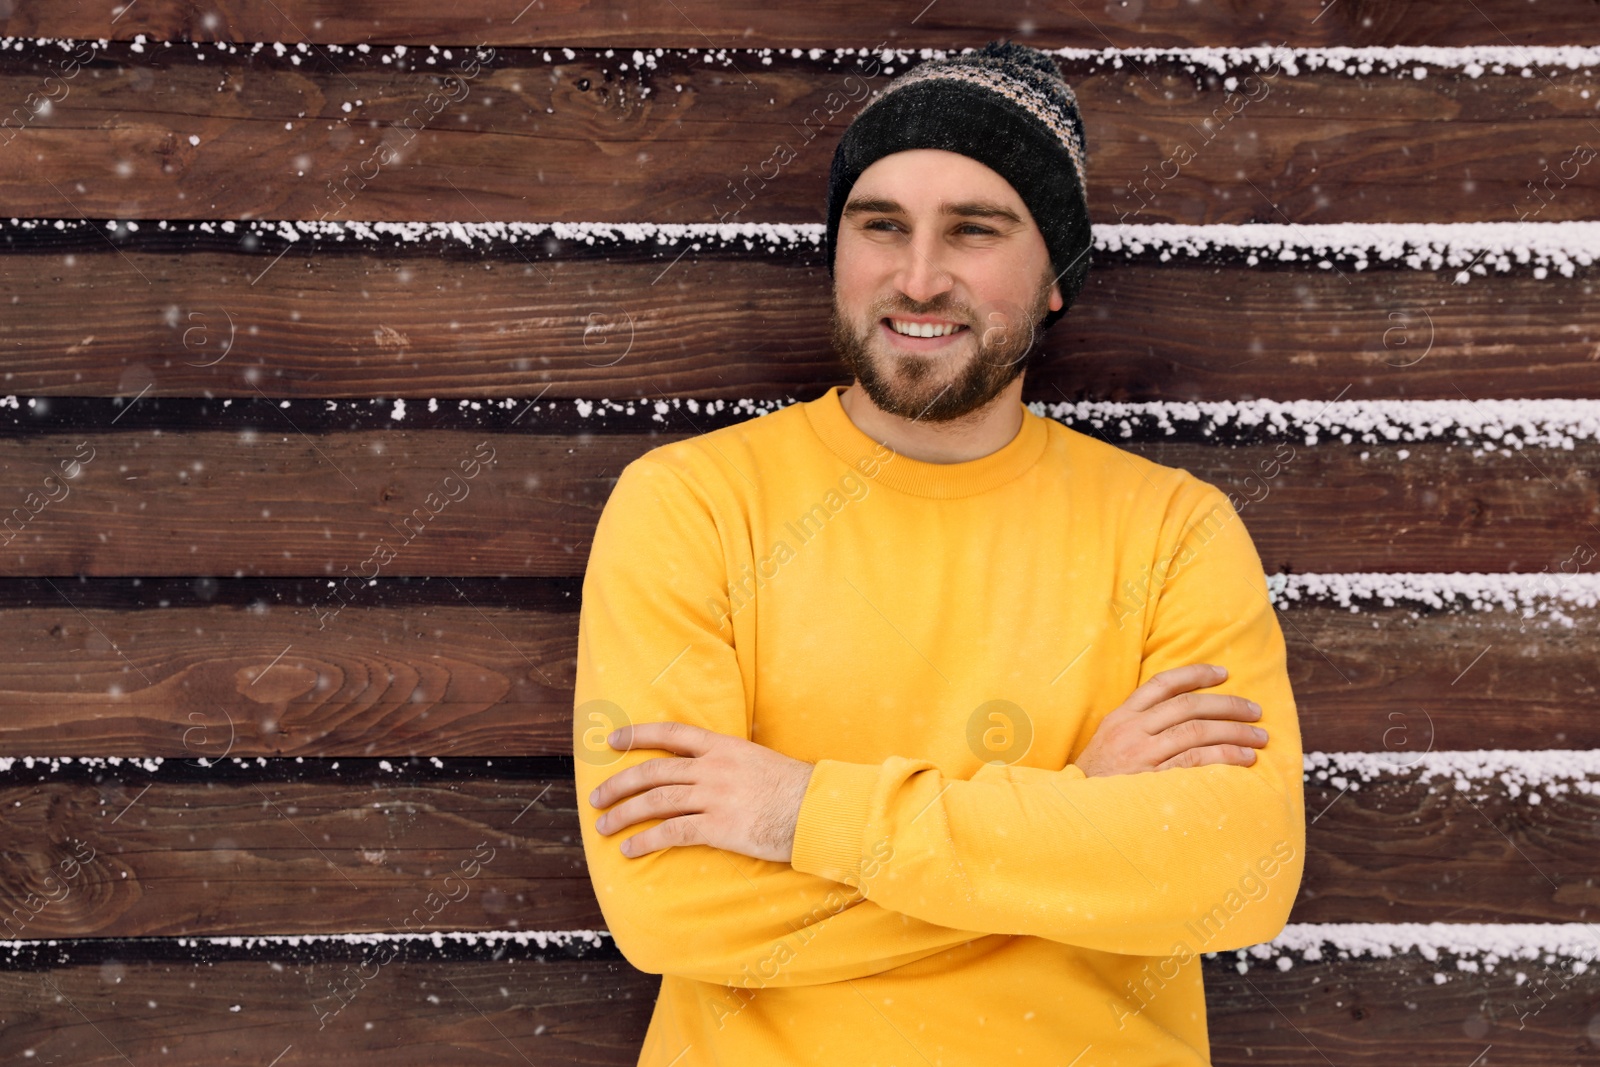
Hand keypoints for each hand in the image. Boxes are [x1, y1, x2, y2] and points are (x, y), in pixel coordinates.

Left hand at [588, 721, 815, 862]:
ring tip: (604, 827)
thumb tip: (704, 768)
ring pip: (655, 802)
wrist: (815, 810)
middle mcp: (712, 768)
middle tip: (597, 798)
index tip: (613, 740)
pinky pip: (671, 833)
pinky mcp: (718, 827)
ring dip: (624, 814)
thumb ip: (728, 762)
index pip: (671, 734)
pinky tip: (631, 849)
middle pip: (653, 772)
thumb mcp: (757, 760)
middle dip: (619, 784)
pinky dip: (646, 841)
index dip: (638, 735)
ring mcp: (714, 797)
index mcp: (722, 746)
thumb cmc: (793, 788)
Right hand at [1074, 663, 1266, 776]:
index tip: (1223, 674)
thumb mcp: (1110, 739)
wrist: (1076, 809)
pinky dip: (1225, 756)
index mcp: (1122, 716)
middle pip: (1187, 706)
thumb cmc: (1099, 777)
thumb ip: (1139, 723)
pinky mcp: (1153, 778)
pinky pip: (1196, 761)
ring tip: (1258, 737)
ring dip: (1234, 732)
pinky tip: (1244, 759)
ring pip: (1197, 731)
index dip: (1195, 675)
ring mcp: (1142, 754)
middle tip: (1254, 710)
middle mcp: (1132, 730)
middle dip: (1227, 705)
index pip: (1162, 684)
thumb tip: (1181, 712)